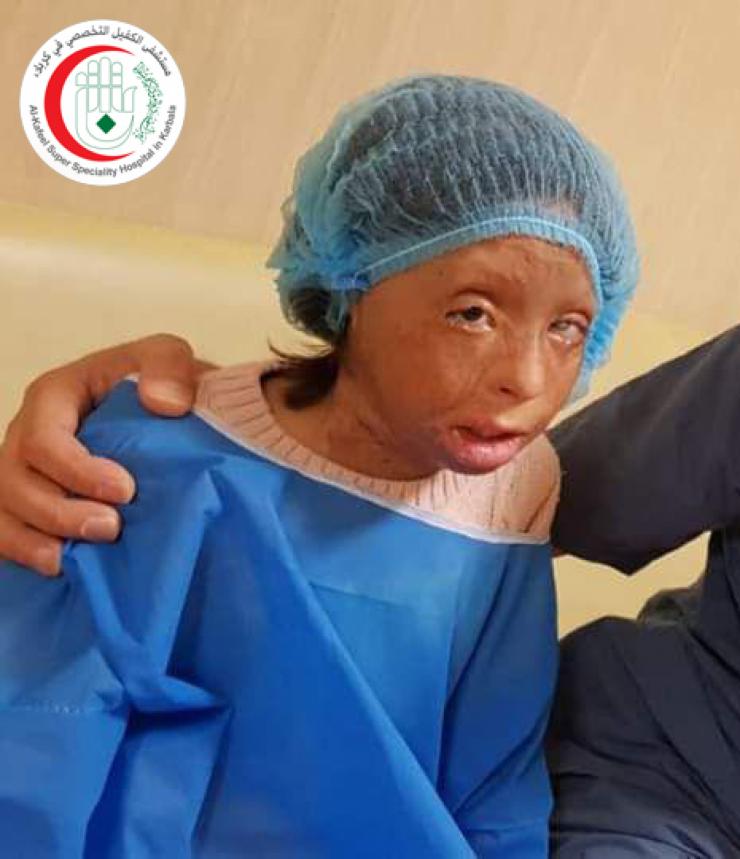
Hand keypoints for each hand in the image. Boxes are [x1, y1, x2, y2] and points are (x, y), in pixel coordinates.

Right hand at [0, 334, 218, 576]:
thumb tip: (162, 403)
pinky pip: (7, 532)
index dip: (75, 470)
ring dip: (34, 540)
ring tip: (72, 561)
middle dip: (57, 512)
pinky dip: (25, 553)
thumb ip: (169, 367)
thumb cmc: (163, 384)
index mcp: (54, 397)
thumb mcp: (170, 356)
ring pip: (3, 511)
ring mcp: (25, 473)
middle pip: (14, 480)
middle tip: (112, 528)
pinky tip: (59, 568)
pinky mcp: (32, 504)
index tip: (125, 491)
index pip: (44, 438)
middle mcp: (28, 435)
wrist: (173, 416)